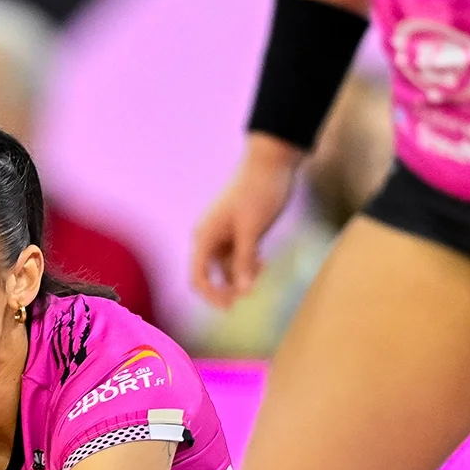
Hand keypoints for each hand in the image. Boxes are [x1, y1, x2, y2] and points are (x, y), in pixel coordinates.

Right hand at [189, 135, 301, 308]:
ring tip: (261, 274)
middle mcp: (209, 237)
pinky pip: (238, 257)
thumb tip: (241, 291)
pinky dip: (249, 265)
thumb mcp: (252, 230)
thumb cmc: (258, 192)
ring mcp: (224, 235)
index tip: (230, 307)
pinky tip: (264, 265)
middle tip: (249, 297)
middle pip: (210, 276)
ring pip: (227, 268)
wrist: (272, 161)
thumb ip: (244, 261)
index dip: (210, 295)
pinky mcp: (239, 231)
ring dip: (241, 277)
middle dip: (227, 289)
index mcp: (205, 236)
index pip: (197, 277)